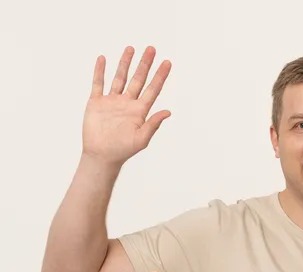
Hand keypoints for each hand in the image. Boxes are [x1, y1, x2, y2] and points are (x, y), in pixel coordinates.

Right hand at [84, 46, 170, 165]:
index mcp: (139, 111)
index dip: (160, 76)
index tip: (167, 62)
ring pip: (120, 77)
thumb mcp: (142, 139)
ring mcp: (112, 101)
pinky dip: (100, 71)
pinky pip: (98, 83)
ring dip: (125, 63)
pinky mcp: (97, 102)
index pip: (152, 89)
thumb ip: (153, 124)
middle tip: (151, 49)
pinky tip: (103, 59)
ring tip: (131, 48)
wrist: (101, 155)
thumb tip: (168, 112)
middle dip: (145, 64)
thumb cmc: (123, 150)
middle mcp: (127, 103)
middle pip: (138, 79)